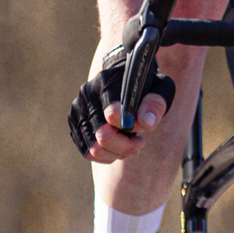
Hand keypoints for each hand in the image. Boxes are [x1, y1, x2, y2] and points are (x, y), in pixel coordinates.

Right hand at [68, 41, 174, 163]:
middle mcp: (87, 95)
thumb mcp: (159, 88)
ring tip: (131, 143)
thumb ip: (155, 104)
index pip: (112, 114)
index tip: (142, 129)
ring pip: (93, 150)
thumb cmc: (143, 85)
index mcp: (107, 83)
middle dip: (125, 146)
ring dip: (116, 153)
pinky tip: (119, 145)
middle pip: (102, 136)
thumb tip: (147, 123)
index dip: (128, 128)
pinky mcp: (74, 124)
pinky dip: (106, 154)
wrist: (121, 77)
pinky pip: (87, 152)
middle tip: (139, 141)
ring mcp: (77, 110)